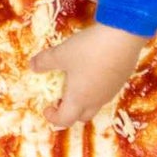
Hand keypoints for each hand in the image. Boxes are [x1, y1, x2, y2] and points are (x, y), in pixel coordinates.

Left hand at [31, 22, 145, 127]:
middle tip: (61, 97)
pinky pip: (106, 91)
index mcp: (79, 99)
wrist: (123, 36)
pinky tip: (94, 69)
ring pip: (96, 104)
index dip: (53, 117)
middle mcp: (96, 100)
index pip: (65, 120)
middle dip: (70, 111)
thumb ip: (45, 61)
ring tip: (77, 81)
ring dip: (84, 100)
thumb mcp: (62, 53)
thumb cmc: (88, 49)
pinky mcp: (122, 79)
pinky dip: (96, 88)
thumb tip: (32, 66)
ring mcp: (112, 91)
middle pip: (83, 117)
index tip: (47, 106)